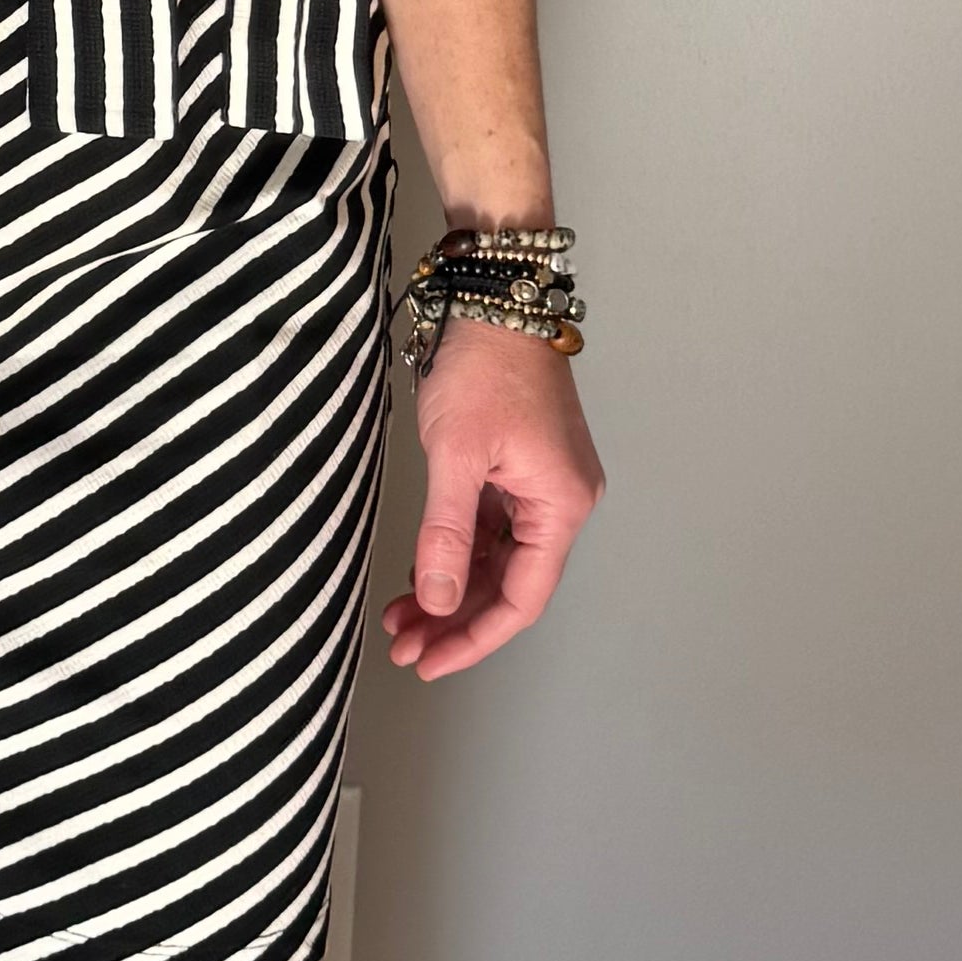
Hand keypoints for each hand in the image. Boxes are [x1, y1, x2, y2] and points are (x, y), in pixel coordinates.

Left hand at [382, 320, 600, 675]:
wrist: (496, 298)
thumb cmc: (485, 366)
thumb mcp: (456, 456)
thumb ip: (445, 534)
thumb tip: (435, 601)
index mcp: (560, 504)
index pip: (522, 598)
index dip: (474, 638)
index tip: (431, 662)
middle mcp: (561, 501)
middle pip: (509, 584)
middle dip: (454, 619)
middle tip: (404, 648)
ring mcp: (542, 485)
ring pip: (495, 560)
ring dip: (450, 589)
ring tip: (400, 619)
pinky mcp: (520, 468)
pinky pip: (490, 529)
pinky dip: (455, 553)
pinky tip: (417, 574)